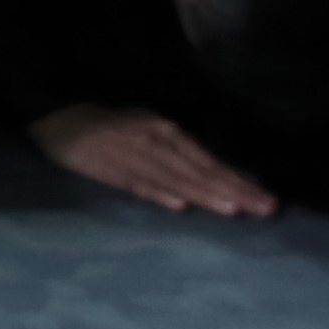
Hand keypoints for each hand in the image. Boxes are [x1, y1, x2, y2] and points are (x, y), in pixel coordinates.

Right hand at [34, 103, 274, 218]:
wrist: (61, 118)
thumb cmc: (111, 127)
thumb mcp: (149, 132)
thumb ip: (177, 157)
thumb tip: (214, 183)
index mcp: (167, 131)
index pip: (210, 163)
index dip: (238, 182)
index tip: (267, 201)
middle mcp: (155, 141)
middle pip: (200, 172)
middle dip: (233, 191)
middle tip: (265, 210)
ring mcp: (132, 155)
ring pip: (174, 178)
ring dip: (203, 194)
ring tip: (232, 210)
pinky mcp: (108, 167)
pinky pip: (138, 183)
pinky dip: (157, 193)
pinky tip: (177, 206)